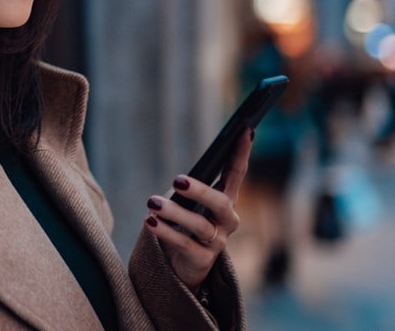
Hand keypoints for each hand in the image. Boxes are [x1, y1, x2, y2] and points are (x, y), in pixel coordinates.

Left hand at [142, 127, 253, 289]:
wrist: (182, 265)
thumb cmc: (185, 225)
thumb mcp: (189, 204)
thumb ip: (191, 188)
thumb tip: (182, 177)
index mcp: (225, 201)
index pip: (236, 173)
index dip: (241, 153)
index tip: (245, 129)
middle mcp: (227, 220)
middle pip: (220, 203)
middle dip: (200, 190)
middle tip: (177, 180)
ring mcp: (217, 241)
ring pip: (200, 225)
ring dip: (174, 213)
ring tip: (152, 203)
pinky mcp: (203, 259)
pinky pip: (184, 244)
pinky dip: (165, 231)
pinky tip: (150, 221)